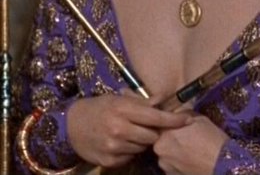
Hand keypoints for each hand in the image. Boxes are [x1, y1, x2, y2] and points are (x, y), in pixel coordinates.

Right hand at [66, 95, 190, 168]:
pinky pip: (130, 157)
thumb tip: (163, 99)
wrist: (71, 126)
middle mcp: (119, 129)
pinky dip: (130, 151)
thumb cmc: (99, 108)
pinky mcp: (109, 160)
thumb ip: (141, 102)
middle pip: (152, 135)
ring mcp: (113, 146)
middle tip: (147, 126)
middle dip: (154, 131)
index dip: (173, 119)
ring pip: (142, 147)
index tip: (188, 119)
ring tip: (130, 133)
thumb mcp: (118, 99)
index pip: (155, 117)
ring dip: (141, 141)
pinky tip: (121, 142)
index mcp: (123, 110)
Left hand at [154, 114, 227, 174]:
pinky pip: (172, 166)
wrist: (224, 164)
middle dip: (171, 138)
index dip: (169, 124)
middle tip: (187, 138)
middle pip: (161, 141)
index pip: (159, 125)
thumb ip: (182, 115)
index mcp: (164, 134)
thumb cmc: (213, 140)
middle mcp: (160, 151)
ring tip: (191, 150)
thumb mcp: (199, 119)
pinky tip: (192, 160)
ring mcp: (165, 167)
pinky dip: (179, 163)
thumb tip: (177, 115)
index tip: (178, 124)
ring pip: (167, 154)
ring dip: (175, 151)